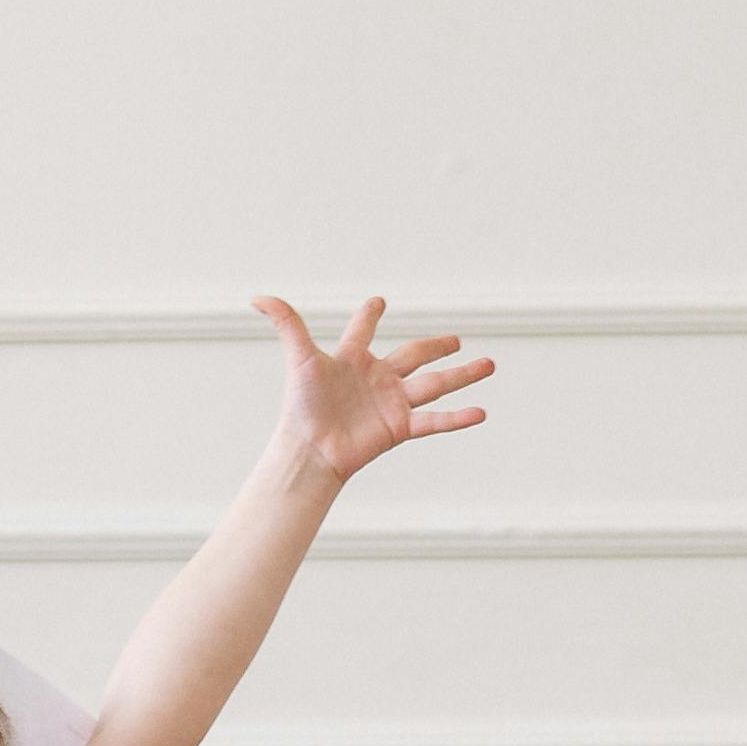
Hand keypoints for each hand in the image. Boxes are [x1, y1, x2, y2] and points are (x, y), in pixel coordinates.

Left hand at [252, 292, 490, 490]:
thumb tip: (256, 296)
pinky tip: (480, 413)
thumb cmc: (302, 405)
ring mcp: (392, 403)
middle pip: (414, 356)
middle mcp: (378, 378)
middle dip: (436, 347)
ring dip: (463, 375)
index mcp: (354, 358)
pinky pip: (434, 421)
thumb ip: (286, 323)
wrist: (310, 448)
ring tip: (490, 364)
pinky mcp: (400, 428)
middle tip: (456, 339)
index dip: (369, 316)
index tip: (377, 302)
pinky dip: (457, 418)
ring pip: (435, 384)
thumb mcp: (299, 357)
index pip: (364, 329)